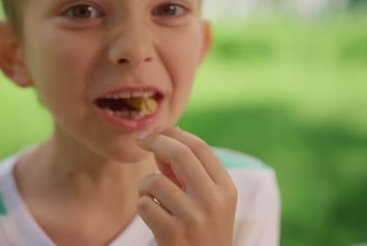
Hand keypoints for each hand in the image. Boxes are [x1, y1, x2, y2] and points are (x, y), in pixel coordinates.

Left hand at [136, 127, 237, 245]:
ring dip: (145, 185)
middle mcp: (213, 201)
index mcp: (226, 188)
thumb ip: (185, 171)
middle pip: (180, 154)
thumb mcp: (205, 200)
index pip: (199, 147)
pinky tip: (153, 216)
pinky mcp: (173, 235)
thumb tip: (161, 139)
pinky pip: (144, 205)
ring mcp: (193, 218)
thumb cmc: (202, 230)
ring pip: (155, 181)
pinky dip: (143, 206)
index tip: (156, 131)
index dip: (174, 133)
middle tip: (141, 140)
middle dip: (155, 141)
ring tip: (151, 197)